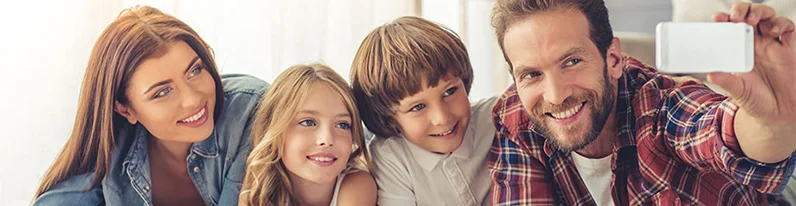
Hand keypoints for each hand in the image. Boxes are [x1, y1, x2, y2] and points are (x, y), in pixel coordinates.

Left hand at [708, 3, 795, 129]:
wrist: (778, 114)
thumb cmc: (756, 101)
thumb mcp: (738, 91)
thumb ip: (727, 82)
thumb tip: (711, 74)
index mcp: (738, 51)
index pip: (730, 28)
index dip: (725, 19)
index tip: (717, 19)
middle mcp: (755, 45)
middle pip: (749, 16)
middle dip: (742, 10)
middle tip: (736, 16)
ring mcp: (772, 45)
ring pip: (768, 17)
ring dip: (760, 12)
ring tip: (752, 20)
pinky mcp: (789, 49)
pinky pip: (788, 29)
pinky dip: (781, 24)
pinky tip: (773, 30)